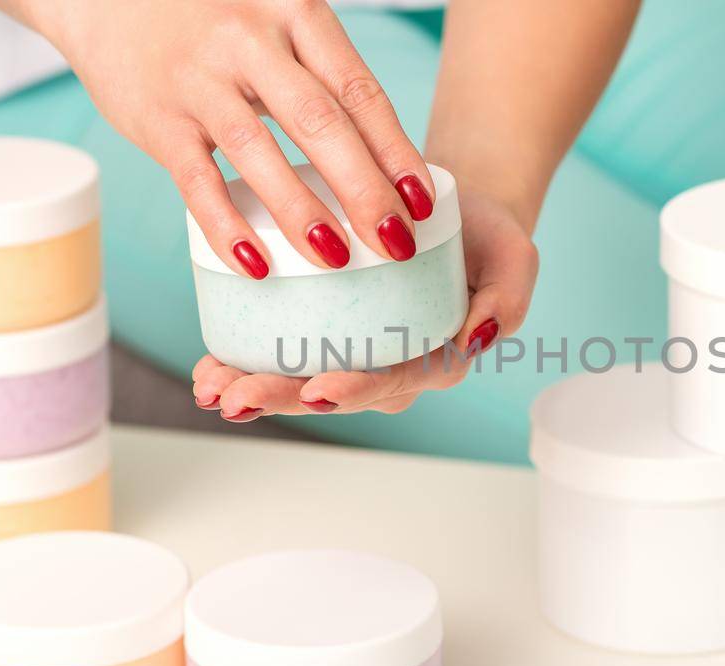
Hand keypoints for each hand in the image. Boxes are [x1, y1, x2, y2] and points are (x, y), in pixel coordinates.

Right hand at [8, 0, 434, 276]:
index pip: (358, 90)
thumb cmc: (213, 20)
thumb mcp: (276, 22)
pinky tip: (257, 265)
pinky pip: (197, 182)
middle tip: (396, 244)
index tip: (422, 203)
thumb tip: (382, 163)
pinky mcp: (158, 118)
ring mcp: (200, 80)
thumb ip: (319, 75)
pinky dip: (227, 227)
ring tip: (338, 260)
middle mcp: (251, 42)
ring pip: (261, 153)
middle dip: (365, 190)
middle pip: (321, 123)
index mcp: (296, 15)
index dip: (395, 150)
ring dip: (303, 213)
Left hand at [190, 188, 538, 416]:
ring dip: (250, 388)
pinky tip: (209, 365)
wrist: (453, 208)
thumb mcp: (516, 259)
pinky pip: (280, 352)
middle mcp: (387, 365)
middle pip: (328, 391)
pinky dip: (243, 359)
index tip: (315, 389)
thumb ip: (507, 300)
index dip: (351, 390)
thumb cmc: (486, 237)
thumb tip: (476, 336)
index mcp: (432, 361)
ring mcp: (351, 350)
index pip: (389, 382)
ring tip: (208, 387)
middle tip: (235, 396)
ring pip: (297, 380)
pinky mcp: (322, 327)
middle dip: (278, 398)